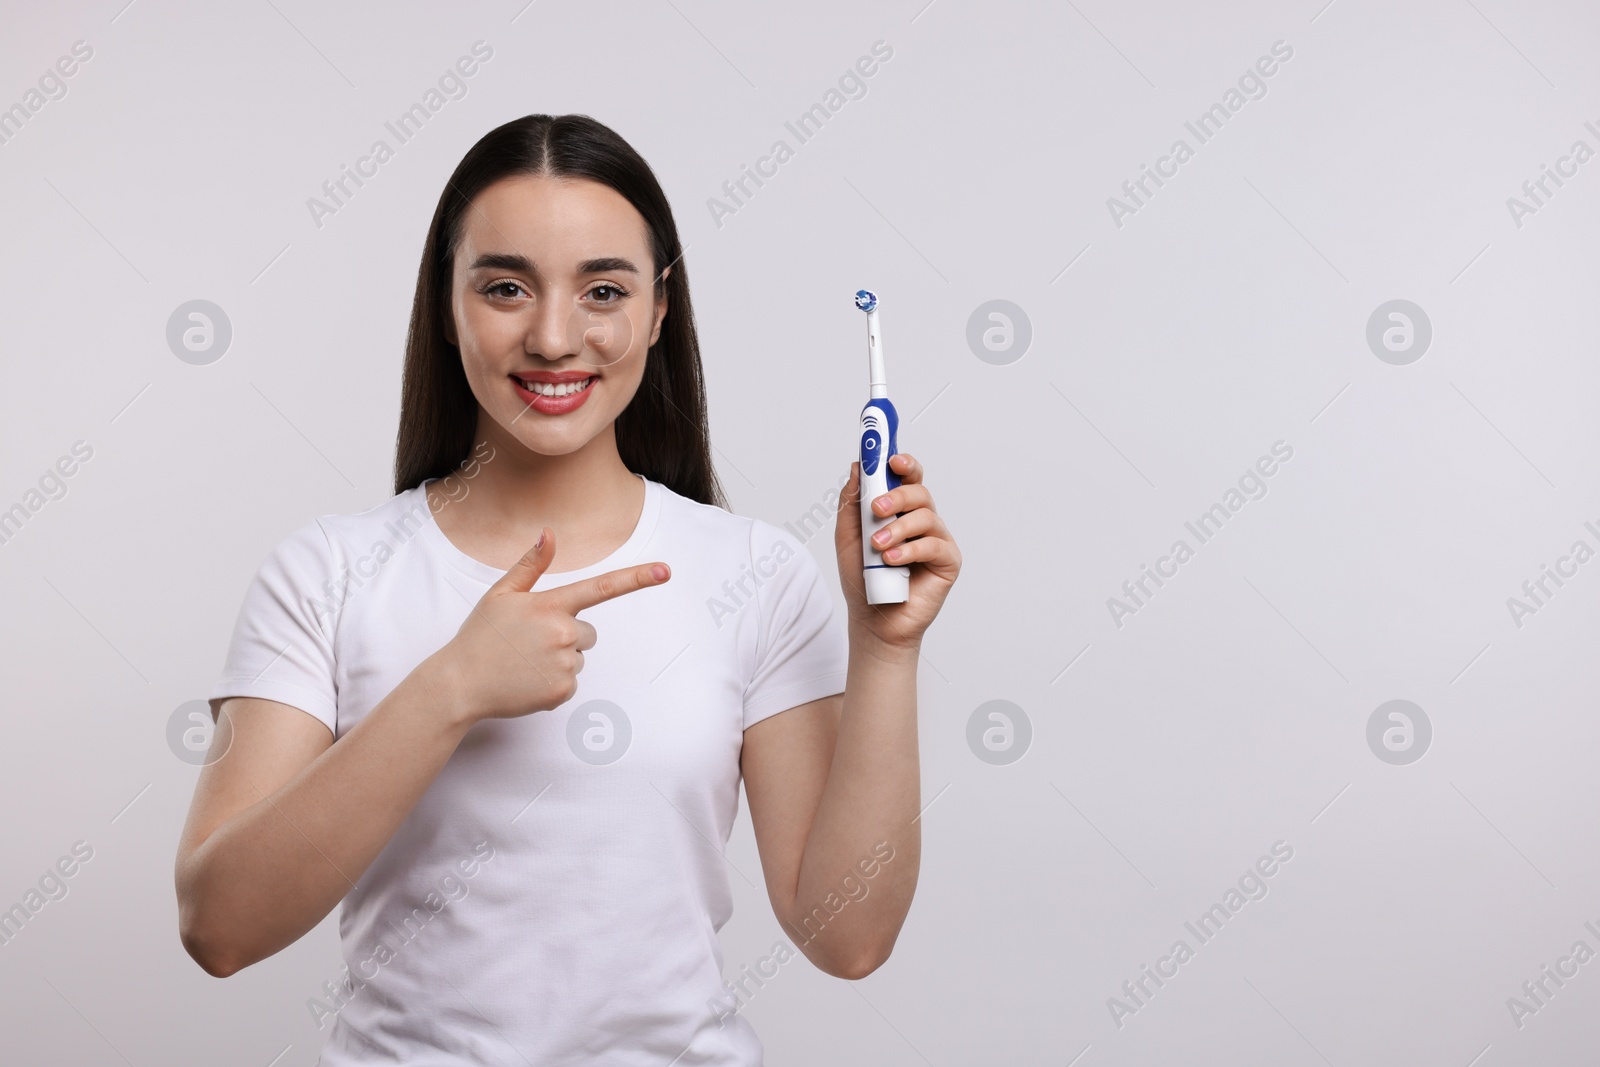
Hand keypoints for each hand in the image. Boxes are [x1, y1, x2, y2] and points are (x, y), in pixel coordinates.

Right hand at [436, 528, 670, 723]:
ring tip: (525, 662)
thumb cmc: (480, 636)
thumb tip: (549, 533)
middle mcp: (563, 634)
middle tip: (530, 642)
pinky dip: (553, 681)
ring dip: (558, 658)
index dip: (637, 578)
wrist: (460, 684)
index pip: (601, 588)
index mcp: (550, 606)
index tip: (666, 571)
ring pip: (579, 656)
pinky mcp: (562, 691)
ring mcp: (564, 664)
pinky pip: (571, 680)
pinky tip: (527, 679)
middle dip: (566, 635)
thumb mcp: (500, 594)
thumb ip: (530, 565)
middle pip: (588, 631)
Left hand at [833, 453, 959, 651]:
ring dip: (899, 528)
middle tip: (877, 508)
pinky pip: (934, 545)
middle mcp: (922, 522)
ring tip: (878, 546)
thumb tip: (856, 468)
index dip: (903, 464)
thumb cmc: (863, 579)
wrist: (872, 621)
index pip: (908, 479)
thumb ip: (852, 503)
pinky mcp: (948, 561)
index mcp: (900, 511)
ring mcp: (937, 540)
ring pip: (927, 516)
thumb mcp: (848, 537)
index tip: (891, 459)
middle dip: (898, 495)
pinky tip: (891, 562)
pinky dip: (910, 550)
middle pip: (920, 492)